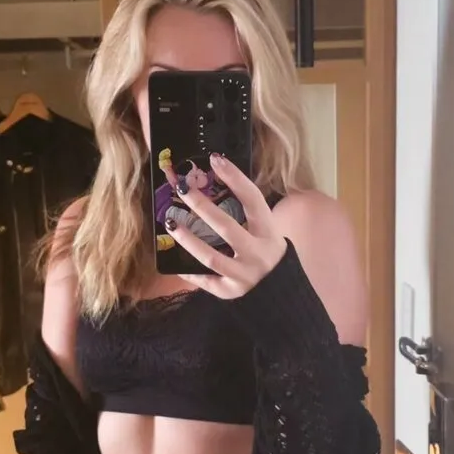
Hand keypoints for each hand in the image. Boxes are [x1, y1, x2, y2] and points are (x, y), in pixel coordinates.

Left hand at [163, 153, 286, 297]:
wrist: (282, 293)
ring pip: (211, 258)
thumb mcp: (266, 232)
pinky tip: (175, 263)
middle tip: (183, 189)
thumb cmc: (267, 254)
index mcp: (269, 233)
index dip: (235, 178)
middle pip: (227, 227)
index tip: (215, 159)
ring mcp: (244, 275)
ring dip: (189, 240)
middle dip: (202, 206)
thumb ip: (247, 214)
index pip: (253, 200)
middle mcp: (258, 254)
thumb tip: (215, 184)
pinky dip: (190, 272)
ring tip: (171, 224)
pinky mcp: (231, 292)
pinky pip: (206, 281)